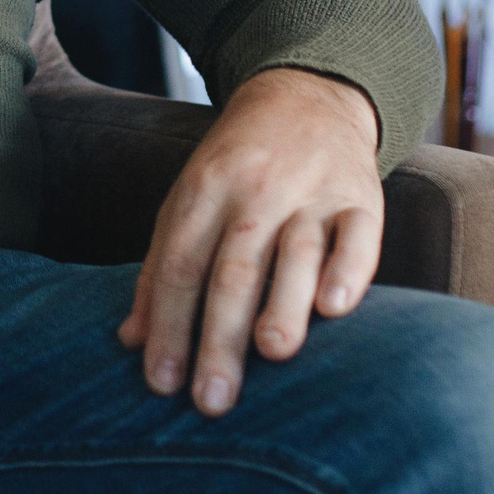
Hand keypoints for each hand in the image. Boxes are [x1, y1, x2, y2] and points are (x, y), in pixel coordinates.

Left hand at [117, 66, 382, 416]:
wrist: (305, 93)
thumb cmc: (237, 165)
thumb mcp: (188, 200)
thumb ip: (161, 269)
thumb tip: (131, 340)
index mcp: (204, 191)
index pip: (179, 265)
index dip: (168, 325)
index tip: (161, 384)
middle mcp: (256, 191)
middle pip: (233, 269)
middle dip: (219, 337)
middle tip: (211, 400)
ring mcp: (311, 193)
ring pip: (296, 252)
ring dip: (284, 302)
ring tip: (271, 352)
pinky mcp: (362, 196)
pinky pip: (359, 236)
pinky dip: (349, 270)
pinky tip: (336, 308)